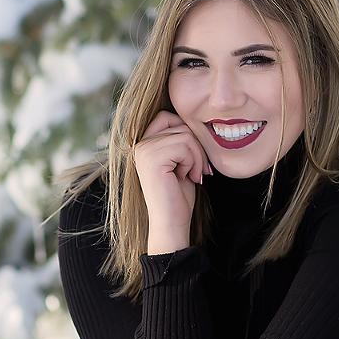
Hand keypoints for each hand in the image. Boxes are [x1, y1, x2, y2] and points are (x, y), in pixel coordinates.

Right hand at [134, 111, 209, 253]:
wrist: (171, 222)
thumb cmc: (178, 195)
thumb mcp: (180, 161)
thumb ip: (180, 140)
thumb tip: (196, 119)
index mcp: (144, 143)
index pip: (168, 117)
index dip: (187, 132)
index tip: (194, 157)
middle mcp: (140, 144)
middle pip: (180, 124)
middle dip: (196, 146)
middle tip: (198, 169)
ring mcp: (144, 150)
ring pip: (186, 135)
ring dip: (197, 157)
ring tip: (192, 175)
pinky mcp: (152, 158)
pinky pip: (184, 146)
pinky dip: (193, 162)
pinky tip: (187, 177)